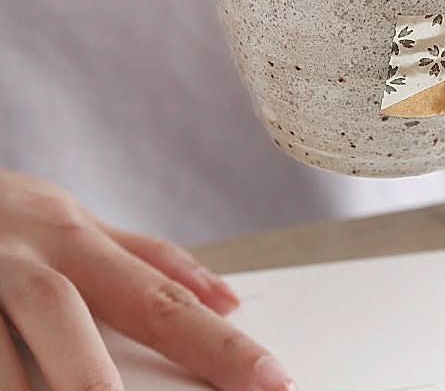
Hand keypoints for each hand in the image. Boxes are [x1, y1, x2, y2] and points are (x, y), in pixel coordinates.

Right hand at [0, 171, 293, 389]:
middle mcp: (22, 257)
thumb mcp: (75, 224)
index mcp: (73, 237)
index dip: (217, 343)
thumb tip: (227, 297)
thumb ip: (146, 259)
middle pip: (70, 314)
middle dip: (101, 380)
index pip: (158, 297)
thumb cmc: (6, 217)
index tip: (272, 380)